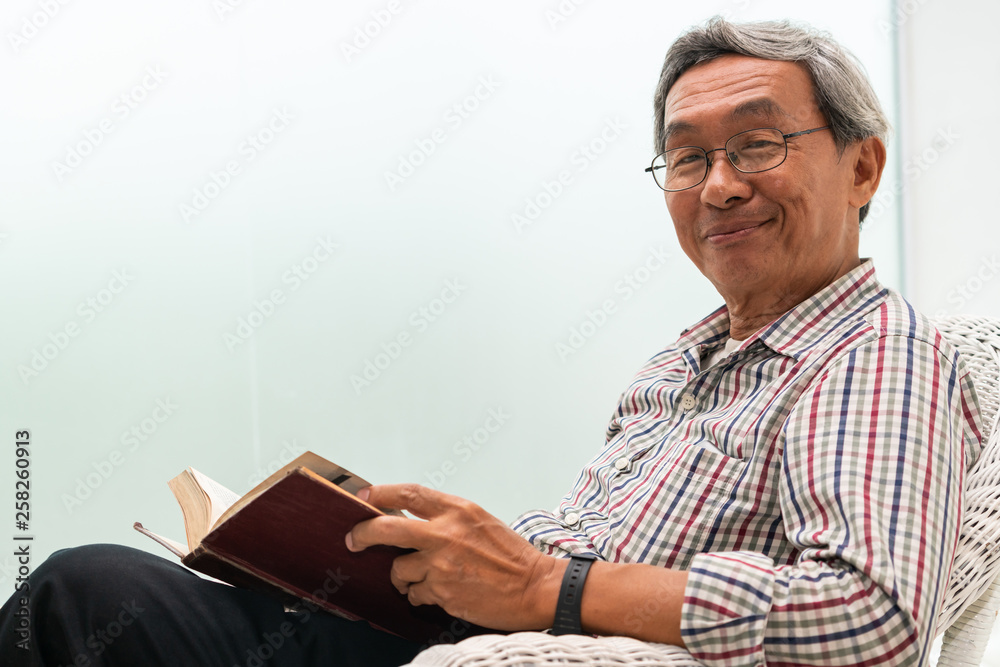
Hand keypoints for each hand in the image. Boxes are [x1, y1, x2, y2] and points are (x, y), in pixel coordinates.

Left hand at [346, 483, 564, 630]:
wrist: (535, 587)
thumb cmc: (511, 556)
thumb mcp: (480, 521)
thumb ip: (446, 518)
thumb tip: (410, 521)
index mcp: (457, 510)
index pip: (409, 494)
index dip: (381, 493)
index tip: (365, 496)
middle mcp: (445, 533)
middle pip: (386, 528)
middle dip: (363, 533)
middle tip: (354, 539)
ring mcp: (441, 564)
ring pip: (398, 569)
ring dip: (403, 576)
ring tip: (421, 579)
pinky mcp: (441, 591)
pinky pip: (415, 593)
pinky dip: (420, 595)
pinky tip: (439, 592)